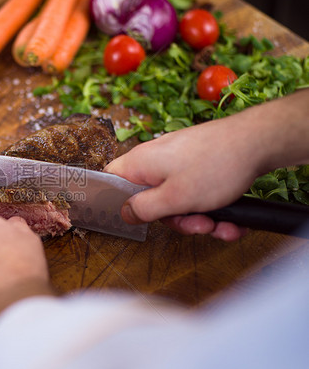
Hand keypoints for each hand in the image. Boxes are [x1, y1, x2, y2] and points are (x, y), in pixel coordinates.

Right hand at [105, 116, 260, 240]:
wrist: (257, 142)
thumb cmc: (214, 166)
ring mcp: (178, 160)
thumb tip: (124, 213)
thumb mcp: (174, 199)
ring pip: (177, 199)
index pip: (111, 181)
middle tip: (197, 225)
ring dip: (199, 218)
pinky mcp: (197, 163)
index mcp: (140, 163)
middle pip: (151, 198)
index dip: (118, 203)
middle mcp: (155, 159)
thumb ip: (144, 209)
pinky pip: (195, 192)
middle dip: (176, 219)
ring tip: (221, 225)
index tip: (138, 219)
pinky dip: (211, 208)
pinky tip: (231, 220)